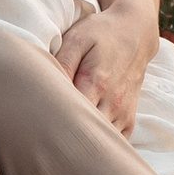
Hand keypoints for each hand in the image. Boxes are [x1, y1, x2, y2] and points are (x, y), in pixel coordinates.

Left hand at [53, 2, 154, 133]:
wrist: (136, 31)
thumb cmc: (101, 33)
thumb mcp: (77, 39)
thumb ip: (62, 63)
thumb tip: (46, 86)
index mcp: (96, 83)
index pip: (71, 116)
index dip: (52, 122)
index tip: (37, 121)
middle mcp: (113, 102)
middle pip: (85, 134)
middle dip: (64, 136)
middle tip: (44, 133)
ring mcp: (124, 113)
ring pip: (100, 142)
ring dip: (82, 142)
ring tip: (62, 137)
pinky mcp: (129, 118)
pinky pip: (114, 142)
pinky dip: (99, 143)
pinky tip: (84, 136)